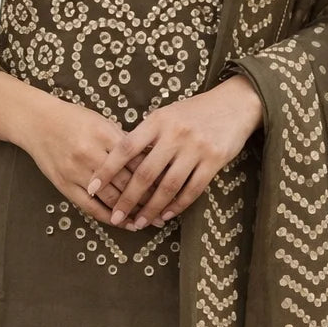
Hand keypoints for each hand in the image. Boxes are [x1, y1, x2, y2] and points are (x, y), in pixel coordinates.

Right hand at [17, 94, 153, 229]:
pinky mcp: (65, 184)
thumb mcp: (102, 122)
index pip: (137, 161)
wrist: (37, 122)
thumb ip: (124, 142)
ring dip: (131, 212)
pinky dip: (108, 217)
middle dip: (148, 198)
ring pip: (111, 198)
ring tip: (147, 220)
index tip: (170, 187)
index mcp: (105, 135)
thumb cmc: (74, 119)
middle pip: (127, 182)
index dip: (156, 176)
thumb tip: (152, 160)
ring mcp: (77, 171)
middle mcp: (92, 154)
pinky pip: (90, 206)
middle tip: (165, 209)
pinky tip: (122, 223)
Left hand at [84, 76, 263, 230]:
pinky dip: (177, 205)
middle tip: (115, 217)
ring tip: (138, 222)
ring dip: (151, 208)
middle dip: (127, 199)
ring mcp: (195, 148)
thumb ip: (147, 135)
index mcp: (157, 121)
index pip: (126, 148)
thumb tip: (121, 161)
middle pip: (145, 173)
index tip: (92, 187)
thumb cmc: (194, 111)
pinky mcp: (214, 160)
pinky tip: (166, 215)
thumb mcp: (167, 114)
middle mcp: (174, 134)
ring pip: (167, 186)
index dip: (107, 169)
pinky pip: (192, 189)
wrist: (235, 104)